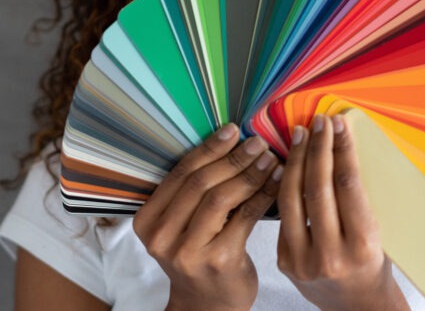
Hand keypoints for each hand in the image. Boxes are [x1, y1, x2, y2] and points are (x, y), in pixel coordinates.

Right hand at [132, 123, 281, 310]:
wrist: (207, 305)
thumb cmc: (198, 255)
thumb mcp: (182, 225)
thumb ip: (192, 192)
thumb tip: (230, 140)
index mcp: (147, 221)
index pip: (179, 174)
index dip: (208, 148)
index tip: (232, 130)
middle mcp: (161, 237)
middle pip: (200, 183)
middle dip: (232, 158)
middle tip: (257, 142)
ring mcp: (188, 251)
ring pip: (221, 198)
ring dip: (249, 174)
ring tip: (270, 158)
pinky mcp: (219, 261)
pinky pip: (244, 217)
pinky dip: (262, 195)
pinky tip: (277, 182)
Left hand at [276, 114, 408, 310]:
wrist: (357, 308)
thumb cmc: (372, 266)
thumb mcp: (376, 234)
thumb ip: (356, 200)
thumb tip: (339, 146)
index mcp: (363, 246)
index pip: (348, 186)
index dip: (342, 150)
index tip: (340, 124)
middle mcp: (332, 255)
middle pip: (318, 189)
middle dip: (318, 149)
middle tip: (319, 122)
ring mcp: (304, 260)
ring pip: (292, 199)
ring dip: (295, 161)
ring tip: (300, 134)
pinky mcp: (285, 261)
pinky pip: (282, 215)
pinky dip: (284, 186)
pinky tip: (287, 164)